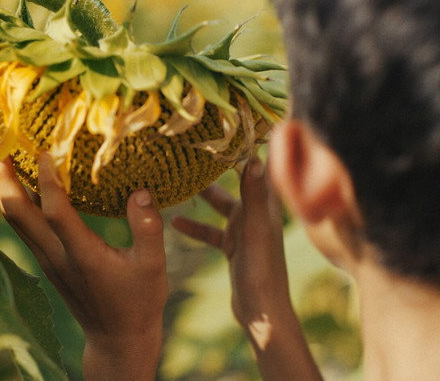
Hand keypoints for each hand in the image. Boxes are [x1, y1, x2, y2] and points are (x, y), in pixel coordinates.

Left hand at [0, 148, 167, 380]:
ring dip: (1, 185)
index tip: (44, 149)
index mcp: (82, 256)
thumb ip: (148, 228)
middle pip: (16, 213)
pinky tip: (18, 181)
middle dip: (1, 177)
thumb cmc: (139, 301)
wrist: (117, 338)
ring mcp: (47, 259)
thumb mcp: (154, 267)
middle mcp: (56, 256)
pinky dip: (15, 199)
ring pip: (13, 218)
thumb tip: (141, 191)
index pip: (55, 211)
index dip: (46, 180)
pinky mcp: (46, 261)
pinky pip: (23, 225)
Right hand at [172, 157, 288, 325]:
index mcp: (265, 207)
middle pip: (235, 183)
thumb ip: (253, 196)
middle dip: (217, 167)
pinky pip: (212, 232)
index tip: (226, 127)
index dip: (244, 148)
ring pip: (220, 206)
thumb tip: (255, 156)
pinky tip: (174, 222)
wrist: (262, 312)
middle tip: (195, 149)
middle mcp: (257, 215)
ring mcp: (245, 232)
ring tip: (179, 180)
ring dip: (202, 196)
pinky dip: (195, 226)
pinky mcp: (234, 248)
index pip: (256, 169)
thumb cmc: (261, 272)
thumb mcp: (254, 231)